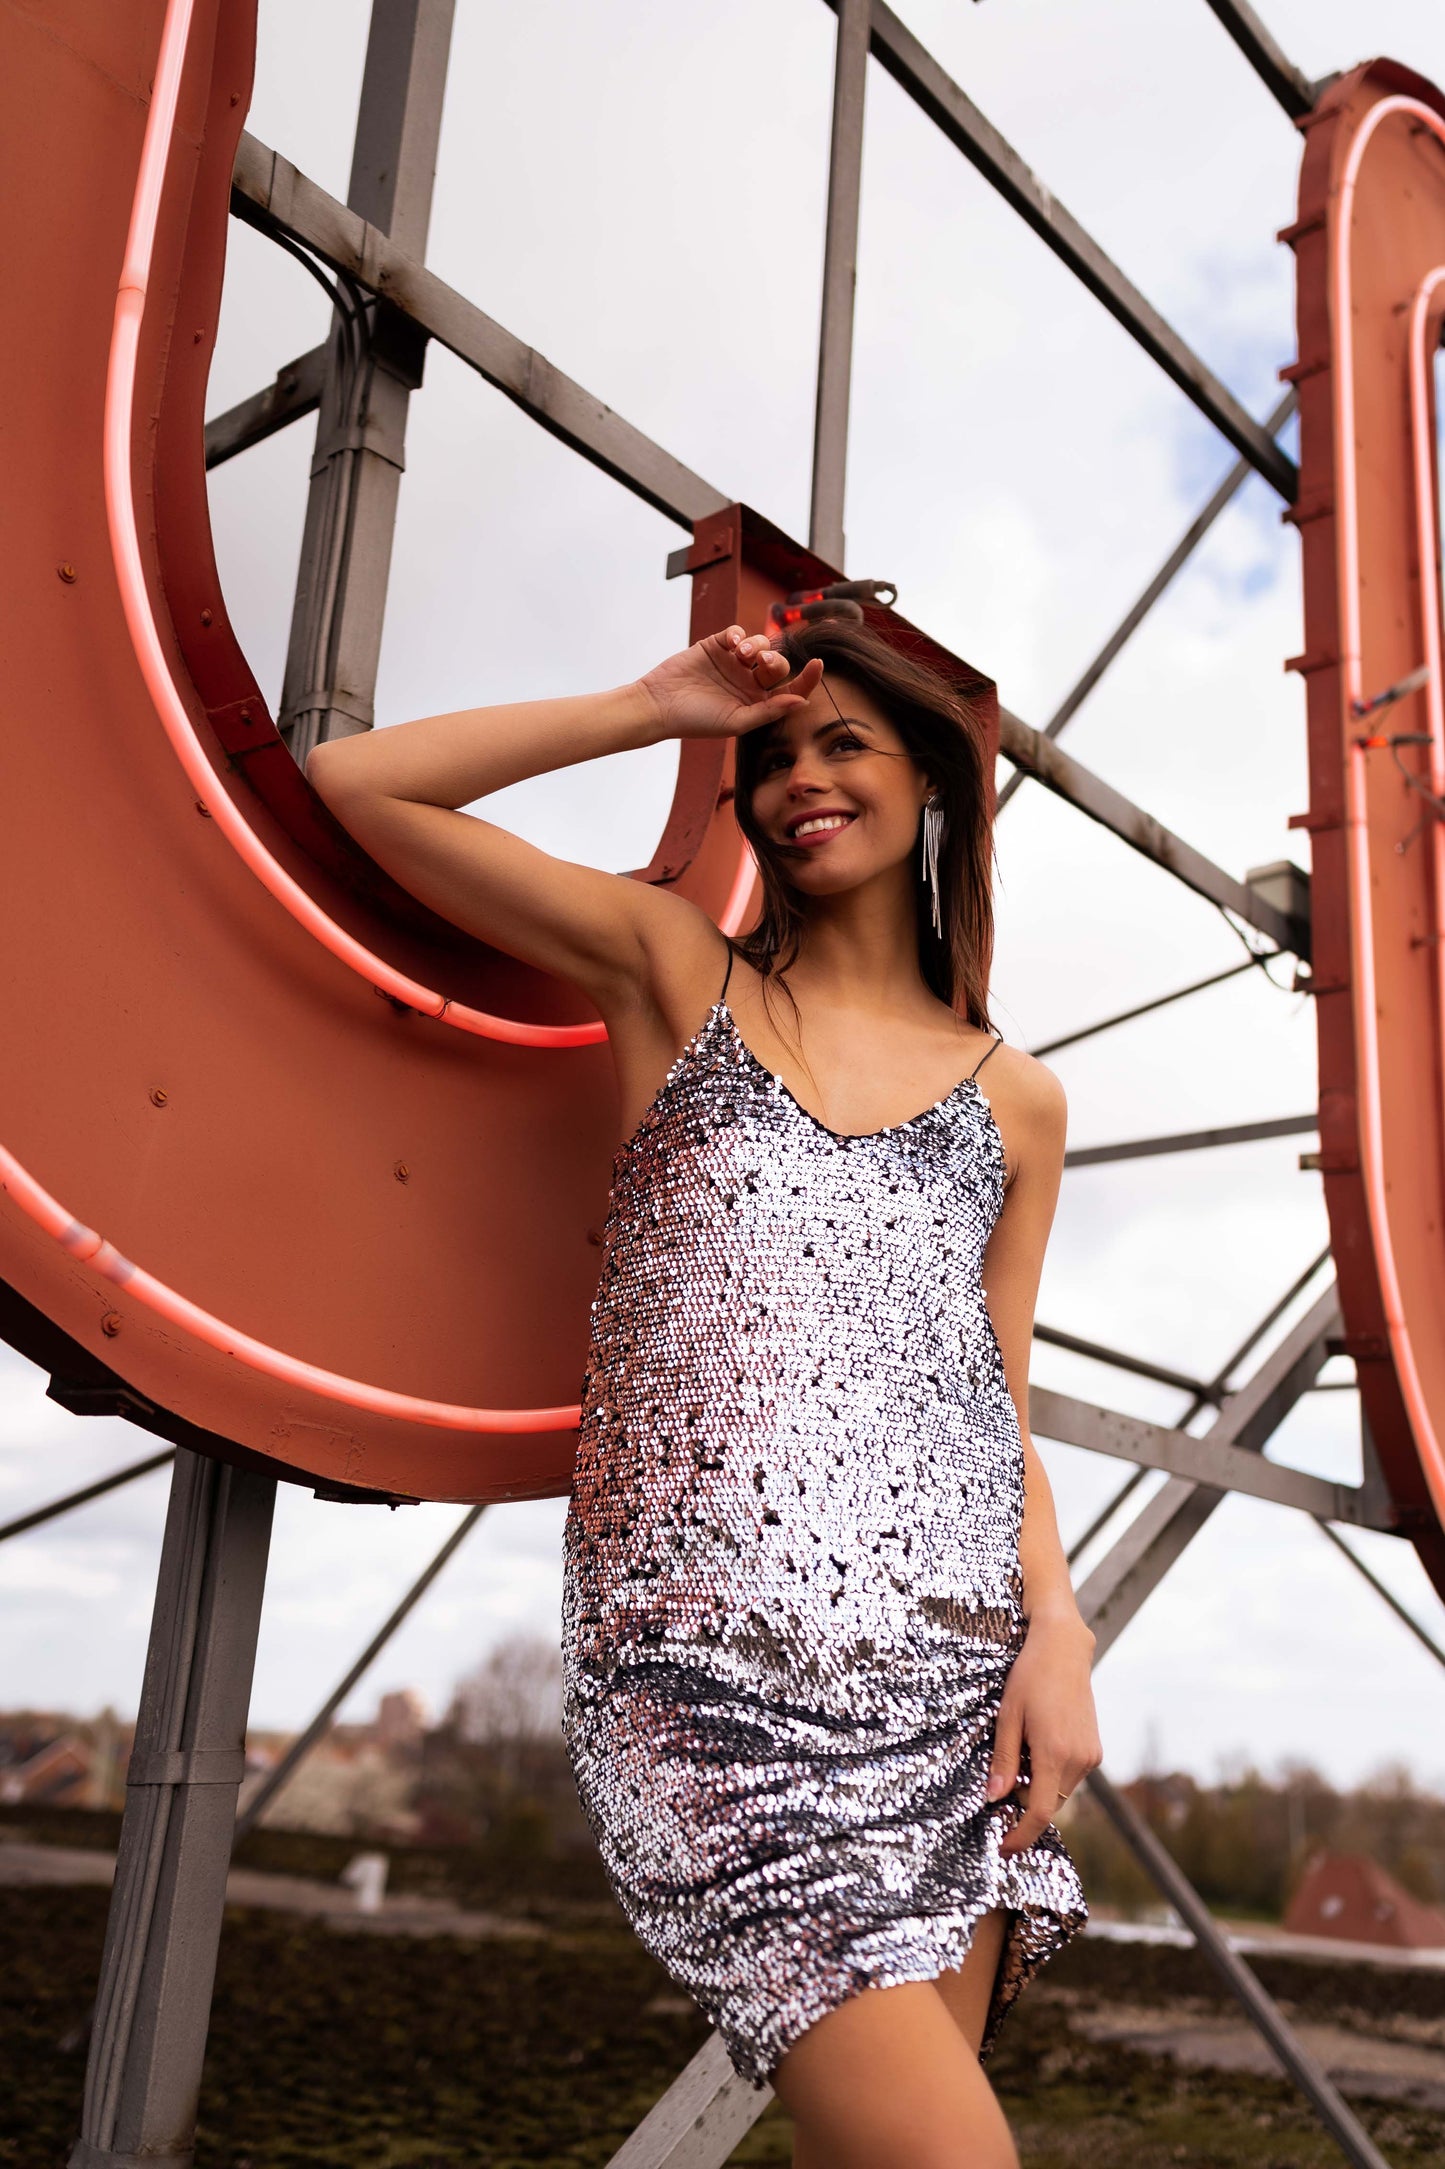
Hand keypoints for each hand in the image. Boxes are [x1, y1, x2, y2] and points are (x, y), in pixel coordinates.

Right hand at [636, 625, 823, 741]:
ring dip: (756, 645)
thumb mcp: (736, 722)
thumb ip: (769, 711)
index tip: (818, 664)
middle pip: (777, 664)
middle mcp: (748, 682)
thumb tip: (802, 702)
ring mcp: (733, 663)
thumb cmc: (696, 720)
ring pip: (760, 645)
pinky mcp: (716, 646)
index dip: (807, 678)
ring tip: (741, 654)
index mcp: (757, 703)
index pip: (791, 689)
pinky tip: (731, 642)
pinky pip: (736, 632)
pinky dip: (738, 633)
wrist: (660, 706)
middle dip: (775, 660)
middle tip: (760, 663)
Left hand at [987, 1613, 1101, 1857]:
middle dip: (1023, 1806)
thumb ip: (1003, 1760)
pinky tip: (1037, 1746)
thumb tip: (993, 1799)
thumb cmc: (1030, 1678)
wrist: (1063, 1649)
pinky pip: (1070, 1776)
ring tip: (1020, 1753)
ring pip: (1060, 1792)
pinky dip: (1052, 1774)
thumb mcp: (1007, 1717)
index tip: (1003, 1848)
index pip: (1038, 1813)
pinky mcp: (1095, 1749)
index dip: (1020, 1835)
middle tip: (1000, 1789)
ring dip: (1039, 1787)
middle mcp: (1078, 1760)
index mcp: (1053, 1754)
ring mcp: (1091, 1756)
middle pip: (1048, 1804)